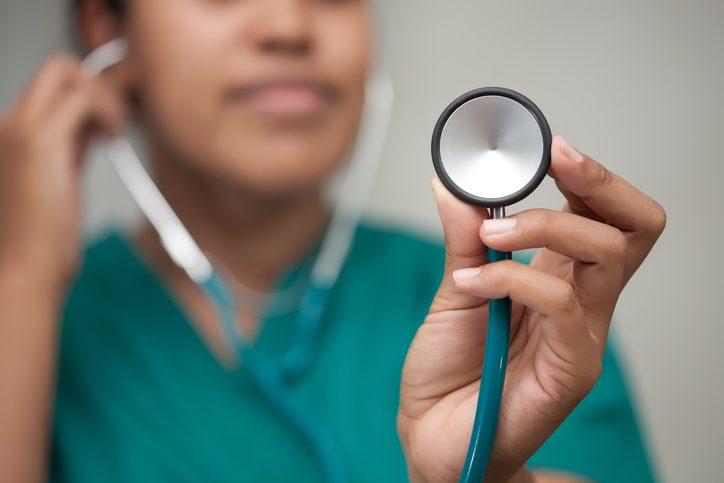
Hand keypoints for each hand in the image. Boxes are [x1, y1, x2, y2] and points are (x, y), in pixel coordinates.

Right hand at [0, 55, 124, 293]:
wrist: (22, 272)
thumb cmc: (43, 241)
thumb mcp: (59, 182)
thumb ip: (72, 150)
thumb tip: (97, 128)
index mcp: (14, 134)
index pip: (55, 88)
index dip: (92, 97)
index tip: (113, 125)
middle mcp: (9, 124)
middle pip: (57, 68)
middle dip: (99, 85)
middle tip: (119, 121)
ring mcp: (17, 128)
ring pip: (66, 71)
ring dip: (106, 97)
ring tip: (116, 132)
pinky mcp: (36, 141)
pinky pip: (82, 96)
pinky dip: (107, 109)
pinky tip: (113, 138)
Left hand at [398, 136, 665, 481]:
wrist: (433, 434)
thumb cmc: (449, 369)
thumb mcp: (454, 290)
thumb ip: (462, 240)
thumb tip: (452, 184)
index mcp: (556, 277)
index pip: (602, 216)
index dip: (589, 175)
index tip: (551, 146)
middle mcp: (581, 301)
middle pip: (631, 227)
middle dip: (595, 181)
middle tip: (553, 160)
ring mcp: (582, 334)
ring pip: (603, 252)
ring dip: (540, 224)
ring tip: (486, 234)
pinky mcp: (572, 367)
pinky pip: (562, 302)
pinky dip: (511, 277)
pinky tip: (470, 285)